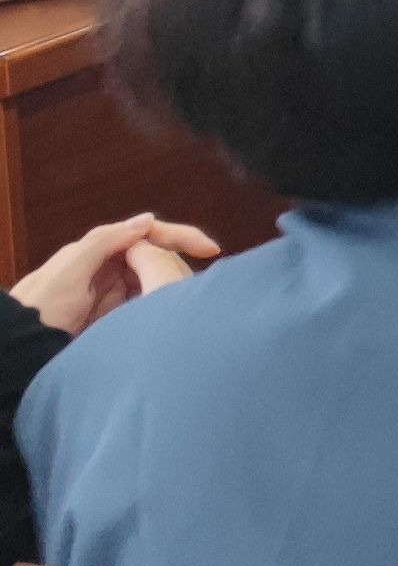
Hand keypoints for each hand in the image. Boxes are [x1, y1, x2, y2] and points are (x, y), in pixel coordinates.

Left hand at [13, 216, 212, 332]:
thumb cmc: (42, 306)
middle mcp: (108, 267)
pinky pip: (142, 307)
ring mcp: (110, 293)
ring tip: (187, 303)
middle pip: (155, 258)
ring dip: (169, 290)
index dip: (181, 237)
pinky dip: (156, 309)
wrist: (19, 346)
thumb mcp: (70, 269)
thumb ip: (105, 241)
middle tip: (197, 287)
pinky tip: (167, 317)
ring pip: (152, 283)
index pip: (148, 233)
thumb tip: (147, 220)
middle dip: (178, 267)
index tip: (211, 250)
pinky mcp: (111, 317)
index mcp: (100, 250)